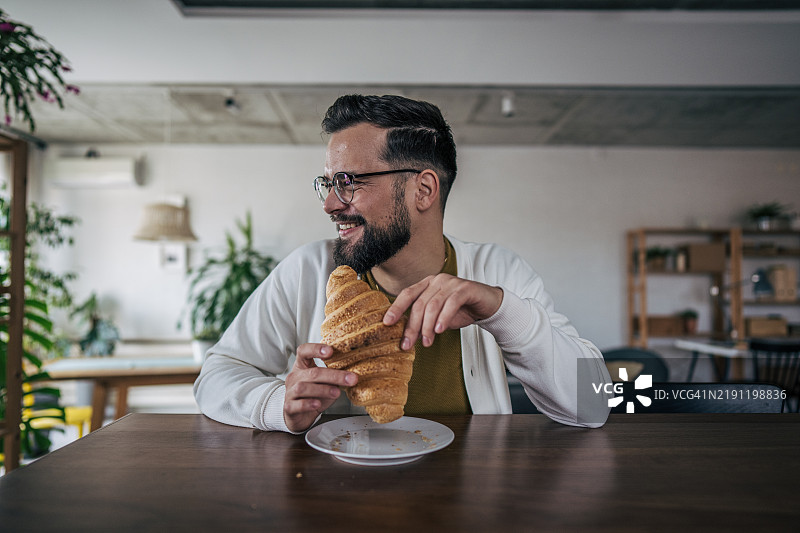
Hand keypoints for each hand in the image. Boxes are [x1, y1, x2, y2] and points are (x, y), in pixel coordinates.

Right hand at [283, 343, 356, 432]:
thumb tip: (353, 372)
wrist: (300, 416)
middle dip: (333, 375)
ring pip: (303, 388)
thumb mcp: (325, 382)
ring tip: (337, 392)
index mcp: (302, 366)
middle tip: (350, 378)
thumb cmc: (314, 396)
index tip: (331, 351)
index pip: (304, 351)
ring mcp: (290, 392)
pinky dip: (308, 404)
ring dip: (323, 389)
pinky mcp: (289, 407)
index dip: (316, 349)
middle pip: (312, 372)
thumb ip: (334, 375)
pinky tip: (317, 404)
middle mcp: (294, 377)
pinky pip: (297, 404)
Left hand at [383, 274, 502, 350]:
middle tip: (407, 344)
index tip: (386, 323)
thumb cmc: (462, 310)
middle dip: (412, 326)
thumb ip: (424, 322)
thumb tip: (407, 337)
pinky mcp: (465, 288)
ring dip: (427, 326)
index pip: (407, 294)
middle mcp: (437, 280)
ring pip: (433, 305)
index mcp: (427, 284)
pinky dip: (443, 318)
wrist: (488, 305)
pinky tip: (439, 330)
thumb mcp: (439, 317)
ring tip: (427, 342)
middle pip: (419, 304)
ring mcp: (451, 282)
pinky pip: (450, 303)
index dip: (396, 308)